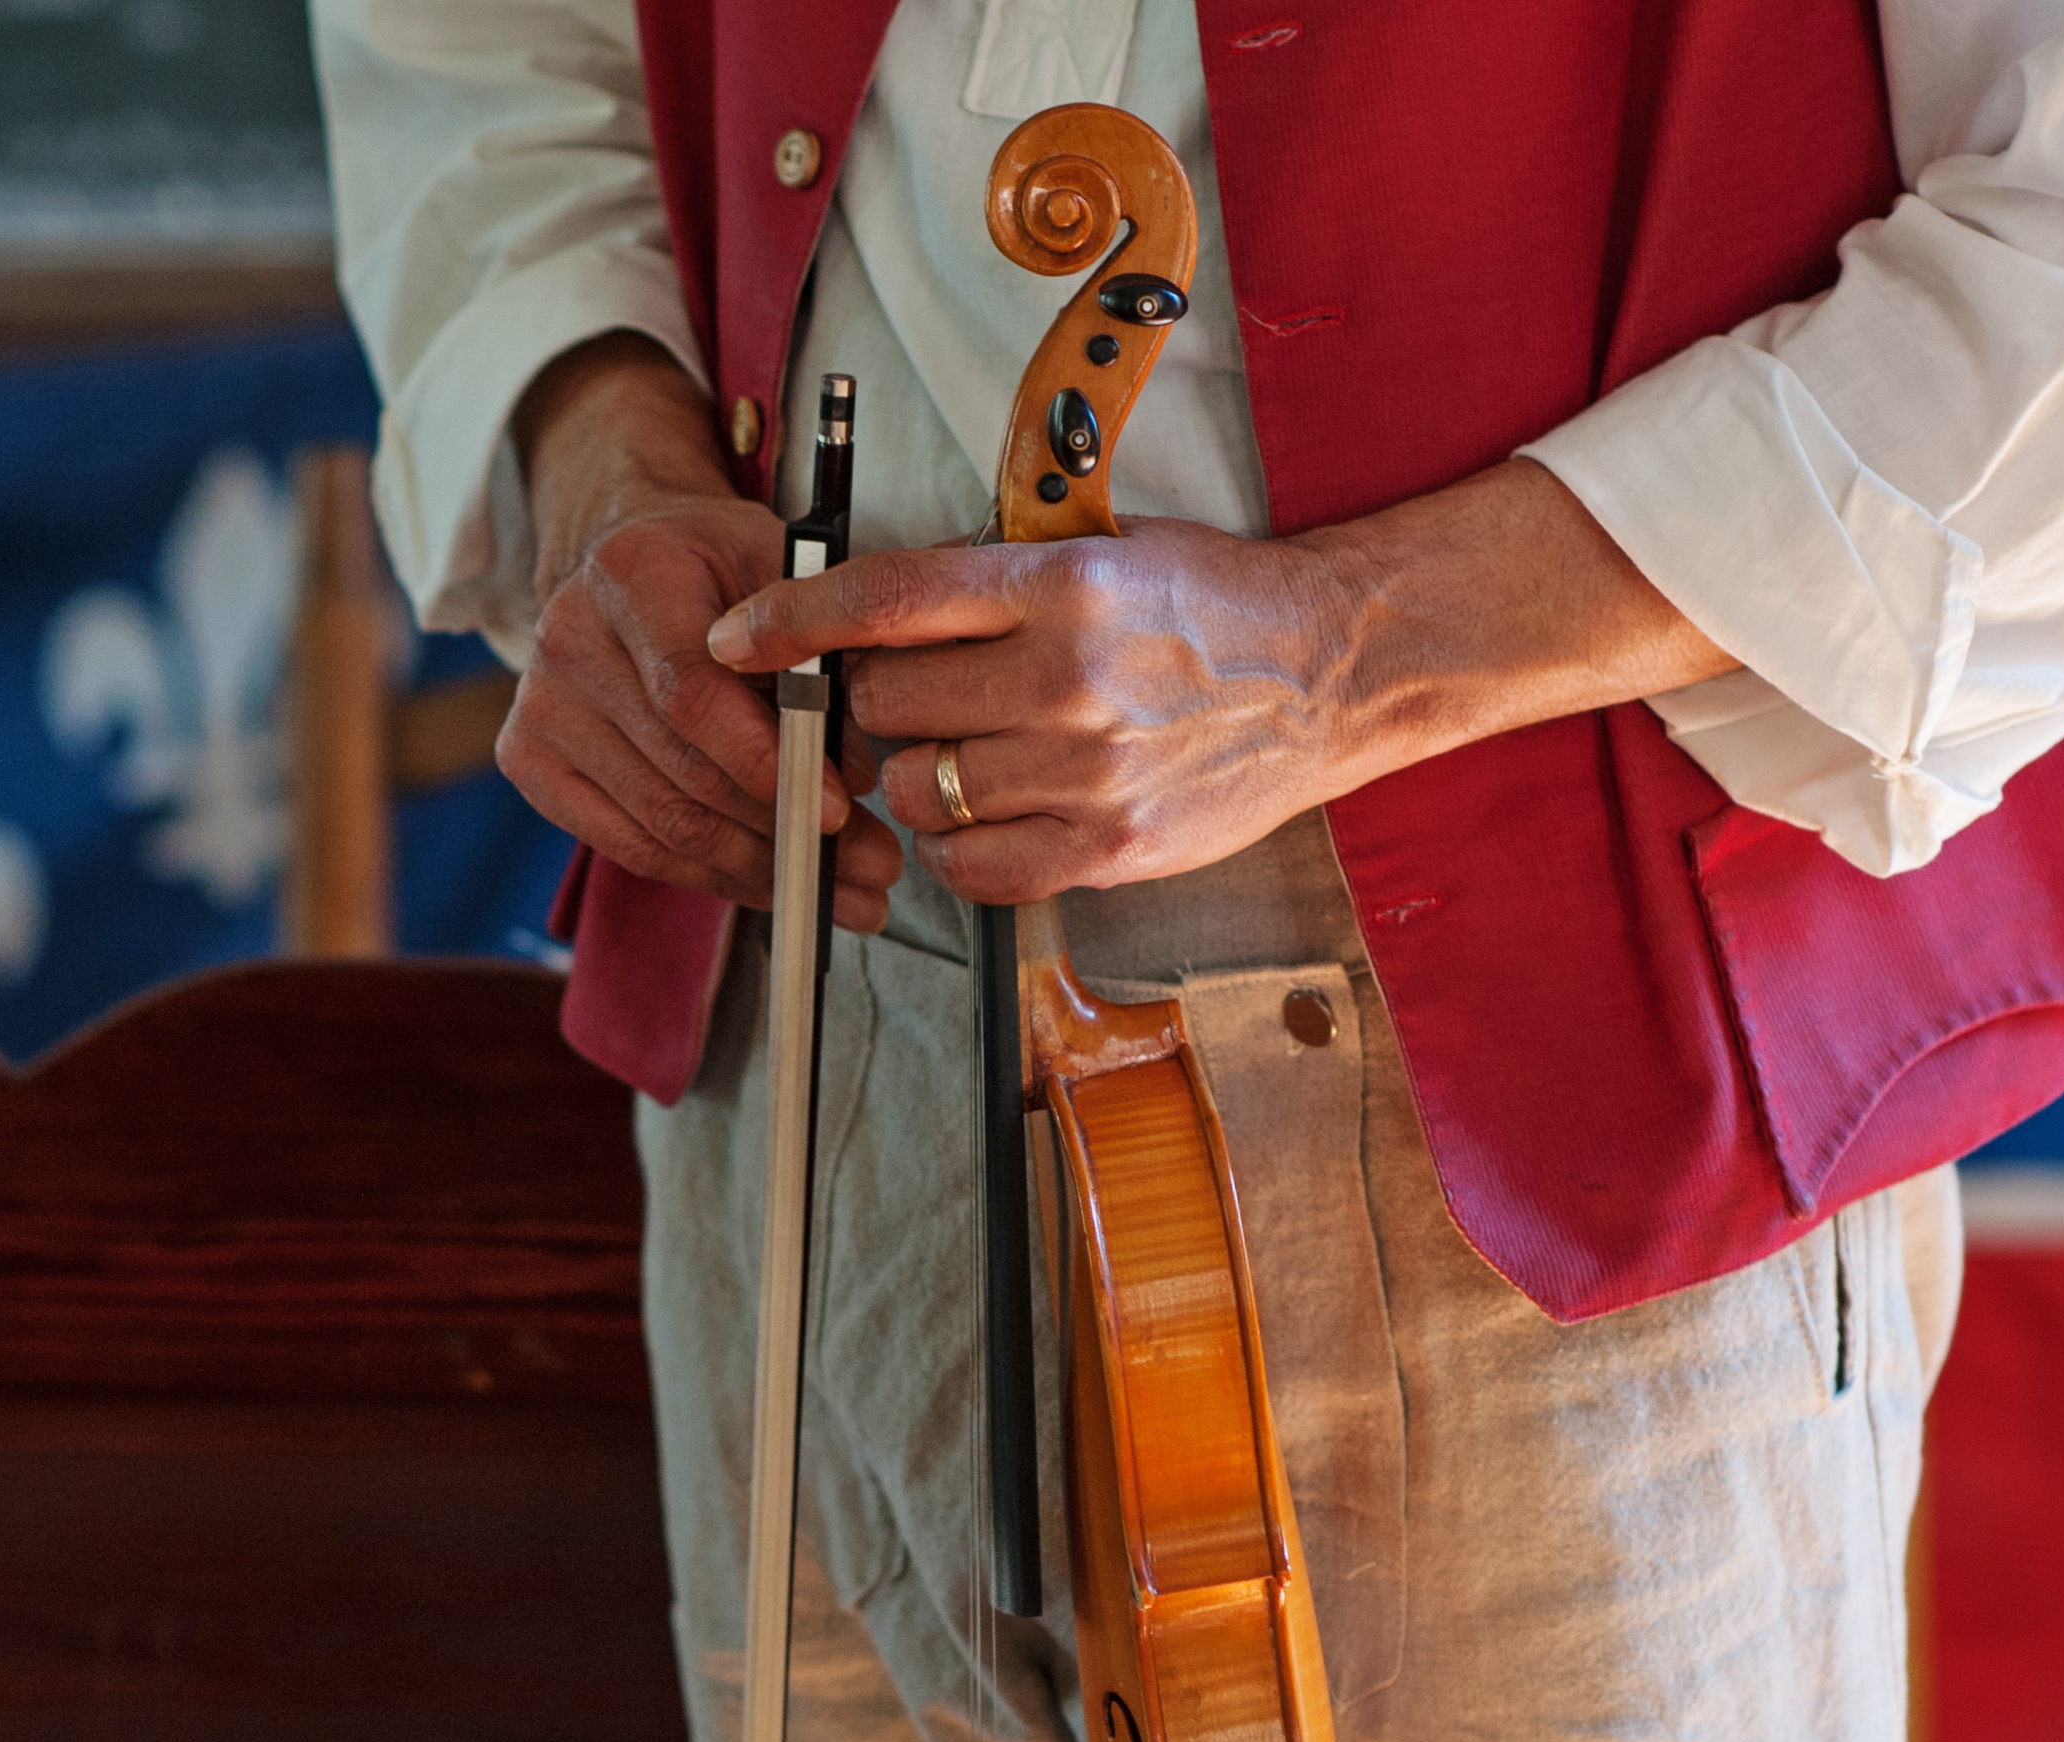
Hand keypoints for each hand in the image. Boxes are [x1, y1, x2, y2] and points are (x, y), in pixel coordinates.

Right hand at [494, 337, 906, 932]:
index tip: (840, 809)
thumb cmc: (724, 569)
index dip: (766, 761)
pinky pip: (628, 846)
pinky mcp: (527, 758)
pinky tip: (766, 882)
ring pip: (660, 822)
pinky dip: (706, 874)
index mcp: (631, 571)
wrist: (635, 566)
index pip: (692, 692)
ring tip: (838, 887)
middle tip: (870, 866)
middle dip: (786, 829)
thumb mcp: (785, 567)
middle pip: (681, 770)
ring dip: (759, 867)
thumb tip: (853, 770)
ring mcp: (538, 703)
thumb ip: (823, 650)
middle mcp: (567, 635)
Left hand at [703, 461, 1738, 904]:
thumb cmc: (1203, 606)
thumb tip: (847, 615)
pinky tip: (993, 812)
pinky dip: (957, 848)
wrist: (1332, 672)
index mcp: (1059, 586)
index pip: (885, 602)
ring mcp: (1088, 771)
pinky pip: (968, 867)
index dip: (790, 621)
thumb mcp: (1099, 553)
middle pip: (882, 709)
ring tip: (973, 752)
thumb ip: (983, 586)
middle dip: (874, 708)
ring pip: (915, 792)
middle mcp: (1067, 678)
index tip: (732, 639)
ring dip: (916, 780)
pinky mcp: (1108, 845)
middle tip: (914, 700)